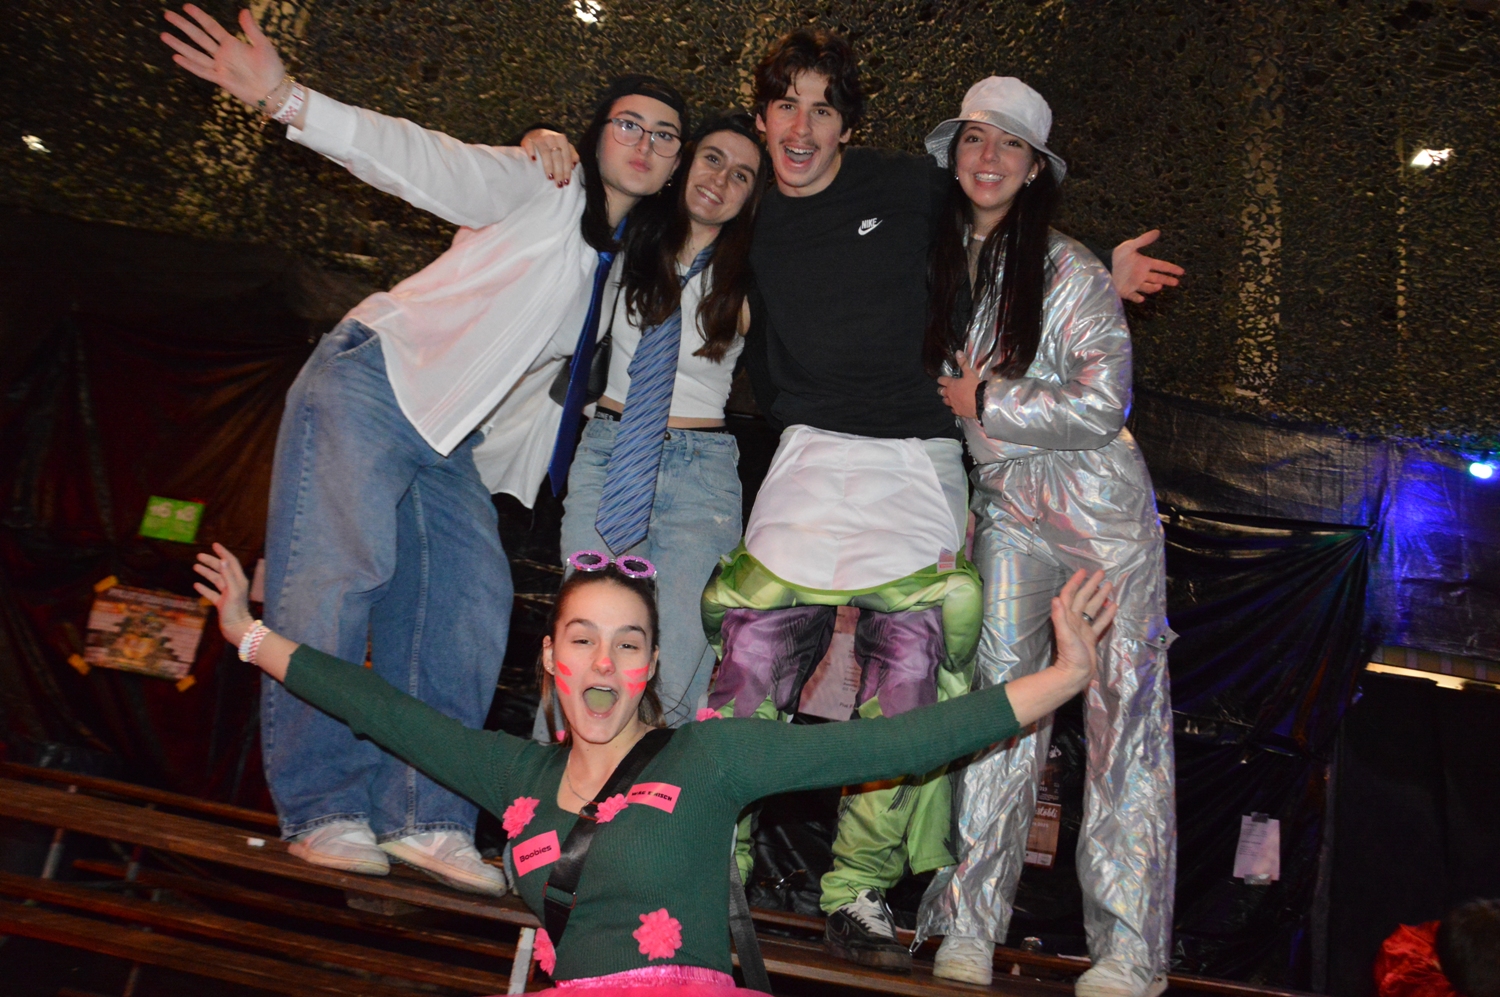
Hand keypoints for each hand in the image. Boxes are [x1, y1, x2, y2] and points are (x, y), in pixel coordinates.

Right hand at [161, 6, 286, 112]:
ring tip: (164, 35)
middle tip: (168, 15)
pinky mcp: (221, 80)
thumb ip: (251, 29)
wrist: (274, 91)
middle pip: (199, 37)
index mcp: (232, 43)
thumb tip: (243, 10)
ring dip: (180, 45)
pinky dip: (190, 65)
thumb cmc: (272, 68)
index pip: (211, 27)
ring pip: (195, 53)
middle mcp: (223, 54)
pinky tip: (176, 57)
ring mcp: (220, 66)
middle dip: (183, 26)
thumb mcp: (263, 45)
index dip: (199, 17)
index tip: (186, 7)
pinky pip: (202, 71)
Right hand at [193, 542, 255, 646]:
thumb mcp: (233, 591)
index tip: (214, 545)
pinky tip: (196, 585)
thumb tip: (222, 560)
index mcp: (239, 580)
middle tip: (198, 556)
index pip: (231, 562)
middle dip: (211, 561)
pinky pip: (212, 593)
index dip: (223, 553)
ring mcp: (227, 595)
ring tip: (195, 566)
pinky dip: (204, 588)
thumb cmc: (236, 610)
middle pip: (222, 569)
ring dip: (206, 573)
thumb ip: (228, 575)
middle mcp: (234, 585)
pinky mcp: (222, 604)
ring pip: (216, 580)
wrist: (236, 629)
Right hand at [520, 129, 578, 186]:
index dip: (567, 170)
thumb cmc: (552, 144)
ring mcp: (539, 138)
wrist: (536, 132)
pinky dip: (532, 152)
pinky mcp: (528, 139)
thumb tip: (574, 165)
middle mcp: (551, 137)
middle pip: (557, 156)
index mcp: (562, 139)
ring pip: (545, 152)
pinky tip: (533, 161)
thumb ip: (572, 154)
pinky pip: (530, 145)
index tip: (566, 182)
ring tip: (550, 177)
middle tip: (558, 184)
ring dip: (548, 166)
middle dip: (559, 172)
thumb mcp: (563, 146)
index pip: (566, 156)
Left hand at [937, 352, 981, 419]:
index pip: (942, 380)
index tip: (941, 379)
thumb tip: (958, 352)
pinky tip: (956, 406)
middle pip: (941, 392)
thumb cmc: (975, 387)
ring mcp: (953, 404)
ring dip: (946, 399)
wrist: (981, 402)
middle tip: (944, 388)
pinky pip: (953, 410)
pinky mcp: (958, 411)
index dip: (941, 379)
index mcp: (952, 384)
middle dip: (941, 390)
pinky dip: (954, 407)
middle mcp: (950, 394)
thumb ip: (963, 363)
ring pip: (945, 401)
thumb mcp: (970, 373)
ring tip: (949, 397)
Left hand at [1050, 569, 1116, 690]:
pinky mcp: (1091, 637)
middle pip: (1083, 598)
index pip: (1070, 595)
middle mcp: (1075, 620)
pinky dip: (1106, 614)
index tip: (1083, 571)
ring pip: (1093, 608)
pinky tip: (1113, 606)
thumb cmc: (1070, 656)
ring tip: (1109, 585)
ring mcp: (1083, 629)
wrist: (1076, 674)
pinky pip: (1100, 623)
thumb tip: (1056, 598)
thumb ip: (1060, 617)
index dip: (1075, 582)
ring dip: (1100, 596)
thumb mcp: (1065, 635)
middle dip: (1091, 585)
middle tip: (1101, 573)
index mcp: (1067, 617)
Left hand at [1111, 230, 1183, 303]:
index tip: (1181, 272)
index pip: (1161, 266)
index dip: (1171, 268)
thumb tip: (1157, 231)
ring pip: (1148, 287)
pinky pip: (1134, 296)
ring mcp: (1134, 283)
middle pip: (1158, 278)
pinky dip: (1138, 298)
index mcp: (1144, 263)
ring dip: (1153, 288)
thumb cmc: (1116, 256)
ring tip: (1159, 286)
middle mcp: (1141, 274)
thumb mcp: (1129, 246)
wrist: (1102, 265)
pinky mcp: (1126, 291)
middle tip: (1176, 283)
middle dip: (1167, 280)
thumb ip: (1143, 240)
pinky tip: (1142, 299)